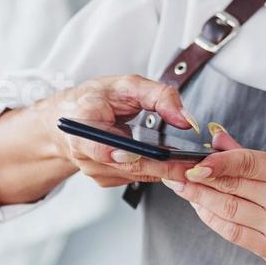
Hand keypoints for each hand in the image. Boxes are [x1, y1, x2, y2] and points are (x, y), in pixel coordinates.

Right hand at [41, 75, 198, 189]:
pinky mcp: (104, 179)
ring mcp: (94, 170)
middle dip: (163, 166)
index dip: (119, 153)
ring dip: (162, 169)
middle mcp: (84, 153)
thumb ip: (159, 95)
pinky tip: (163, 160)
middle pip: (128, 165)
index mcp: (82, 124)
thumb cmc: (97, 99)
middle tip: (192, 164)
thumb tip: (185, 119)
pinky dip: (152, 169)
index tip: (137, 154)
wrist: (72, 117)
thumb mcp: (127, 84)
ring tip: (186, 159)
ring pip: (136, 174)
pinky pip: (135, 177)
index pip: (98, 147)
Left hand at [162, 125, 265, 264]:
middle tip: (172, 170)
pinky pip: (233, 231)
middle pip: (233, 185)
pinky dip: (211, 218)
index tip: (190, 161)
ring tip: (178, 186)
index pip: (248, 162)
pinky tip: (198, 207)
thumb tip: (217, 140)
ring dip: (198, 198)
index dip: (215, 162)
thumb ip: (254, 158)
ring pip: (228, 208)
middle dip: (197, 177)